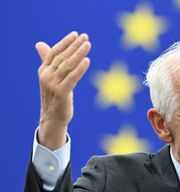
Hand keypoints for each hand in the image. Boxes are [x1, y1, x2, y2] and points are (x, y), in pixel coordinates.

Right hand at [36, 31, 90, 149]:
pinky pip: (72, 78)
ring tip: (88, 45)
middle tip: (86, 37)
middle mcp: (46, 76)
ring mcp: (53, 84)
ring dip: (79, 53)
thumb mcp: (51, 77)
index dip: (65, 42)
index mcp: (43, 70)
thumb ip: (48, 61)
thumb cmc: (55, 95)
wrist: (53, 118)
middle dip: (74, 45)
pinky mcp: (61, 93)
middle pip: (62, 57)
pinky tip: (87, 60)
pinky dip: (80, 69)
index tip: (76, 34)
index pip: (54, 52)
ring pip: (68, 65)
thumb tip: (40, 44)